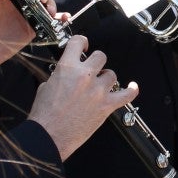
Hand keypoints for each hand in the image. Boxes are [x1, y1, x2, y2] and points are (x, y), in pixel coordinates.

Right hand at [28, 35, 138, 160]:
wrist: (48, 136)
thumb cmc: (45, 116)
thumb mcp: (45, 87)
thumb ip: (59, 76)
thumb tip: (66, 75)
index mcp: (67, 68)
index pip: (78, 42)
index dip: (82, 42)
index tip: (84, 47)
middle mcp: (85, 76)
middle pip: (100, 56)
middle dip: (96, 62)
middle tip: (91, 70)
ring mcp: (98, 90)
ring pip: (112, 74)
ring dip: (106, 78)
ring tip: (99, 86)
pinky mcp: (106, 106)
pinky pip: (127, 95)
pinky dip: (131, 90)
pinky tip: (132, 87)